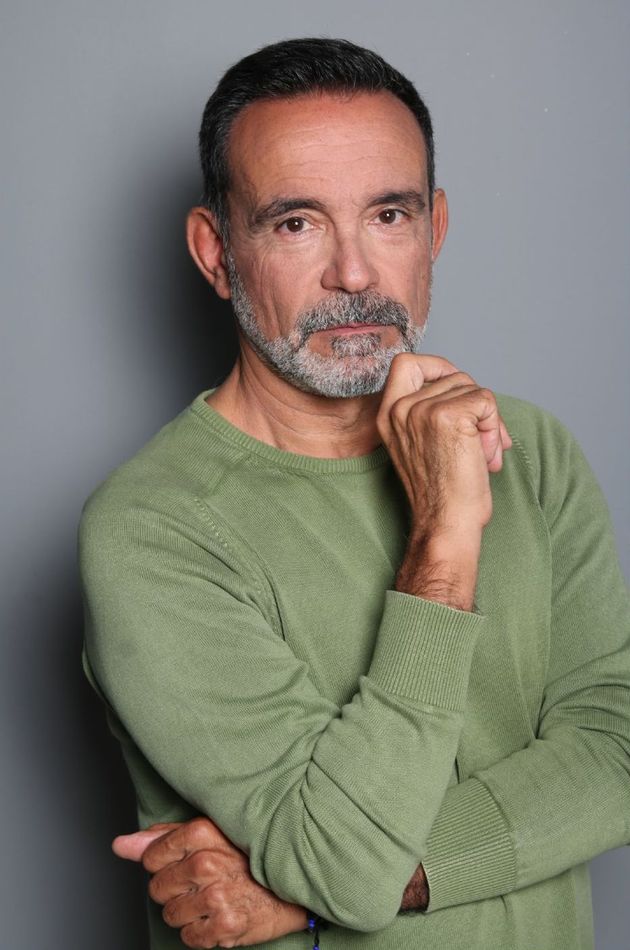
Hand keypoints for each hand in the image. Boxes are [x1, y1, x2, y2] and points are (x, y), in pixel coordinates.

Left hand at [113, 818, 306, 947]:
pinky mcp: (224, 927)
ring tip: (213, 899)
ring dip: (187, 913)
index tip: (186, 865)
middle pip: (157, 888)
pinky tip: (218, 917)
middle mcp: (206, 862)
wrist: (294, 884)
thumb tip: (120, 845)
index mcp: (202, 833)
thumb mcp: (209, 834)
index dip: (165, 865)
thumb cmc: (248, 856)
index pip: (152, 856)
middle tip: (203, 884)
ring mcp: (215, 896)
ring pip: (170, 915)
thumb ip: (162, 837)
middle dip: (175, 890)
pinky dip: (200, 933)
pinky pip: (188, 938)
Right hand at [377, 354, 511, 608]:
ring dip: (488, 421)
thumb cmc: (442, 492)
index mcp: (387, 415)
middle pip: (453, 375)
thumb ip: (429, 412)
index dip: (438, 368)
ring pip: (473, 388)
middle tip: (479, 442)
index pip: (407, 362)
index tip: (458, 394)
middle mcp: (400, 409)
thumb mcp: (421, 444)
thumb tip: (468, 388)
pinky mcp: (449, 416)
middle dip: (475, 404)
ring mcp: (422, 410)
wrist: (446, 524)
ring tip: (481, 454)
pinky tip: (486, 456)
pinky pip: (487, 401)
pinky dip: (495, 427)